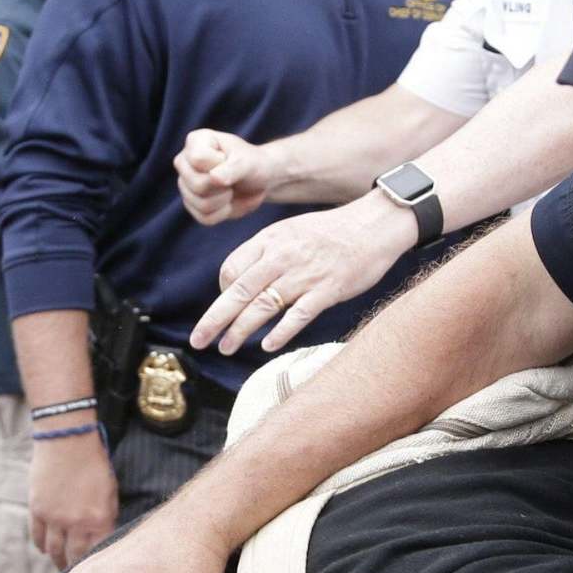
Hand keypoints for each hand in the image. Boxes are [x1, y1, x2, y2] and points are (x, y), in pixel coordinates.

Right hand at [28, 432, 118, 569]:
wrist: (67, 441)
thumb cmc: (94, 464)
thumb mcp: (110, 492)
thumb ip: (106, 517)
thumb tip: (101, 537)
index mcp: (99, 519)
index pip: (97, 552)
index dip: (96, 564)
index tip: (96, 572)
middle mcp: (76, 523)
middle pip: (74, 556)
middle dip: (76, 568)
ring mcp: (54, 518)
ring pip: (54, 550)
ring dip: (57, 560)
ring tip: (61, 566)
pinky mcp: (37, 509)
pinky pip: (37, 536)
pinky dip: (41, 545)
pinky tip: (45, 549)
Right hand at [174, 128, 272, 225]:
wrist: (260, 179)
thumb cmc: (252, 163)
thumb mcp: (248, 161)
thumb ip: (233, 168)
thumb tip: (214, 178)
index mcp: (195, 141)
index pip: (198, 159)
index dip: (219, 164)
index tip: (229, 159)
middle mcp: (184, 162)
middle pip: (198, 185)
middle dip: (224, 187)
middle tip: (234, 179)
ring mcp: (185, 185)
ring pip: (202, 205)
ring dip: (227, 201)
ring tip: (233, 189)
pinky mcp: (192, 205)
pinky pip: (206, 218)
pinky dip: (225, 213)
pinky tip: (231, 201)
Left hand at [190, 195, 413, 356]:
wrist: (375, 225)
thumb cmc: (333, 232)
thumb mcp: (292, 232)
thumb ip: (268, 253)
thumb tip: (244, 281)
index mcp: (270, 240)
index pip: (232, 269)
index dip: (222, 292)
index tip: (224, 308)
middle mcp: (282, 257)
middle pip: (239, 292)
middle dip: (215, 319)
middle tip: (197, 340)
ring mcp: (305, 275)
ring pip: (263, 306)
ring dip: (240, 330)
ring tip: (225, 348)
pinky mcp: (328, 290)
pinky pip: (298, 314)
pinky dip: (281, 331)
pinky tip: (267, 346)